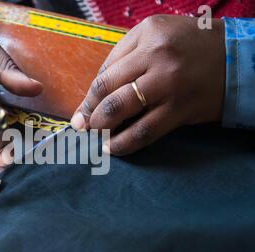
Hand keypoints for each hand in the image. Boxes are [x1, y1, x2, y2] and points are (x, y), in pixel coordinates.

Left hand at [70, 15, 224, 155]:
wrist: (237, 60)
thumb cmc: (191, 48)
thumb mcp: (157, 36)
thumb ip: (126, 56)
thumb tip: (97, 92)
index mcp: (147, 35)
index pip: (106, 71)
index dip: (89, 96)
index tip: (82, 111)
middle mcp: (156, 56)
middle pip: (107, 89)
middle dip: (89, 112)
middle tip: (83, 126)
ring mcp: (169, 83)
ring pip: (121, 109)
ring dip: (102, 128)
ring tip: (96, 138)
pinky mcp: (180, 109)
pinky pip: (145, 131)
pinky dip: (124, 143)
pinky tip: (113, 148)